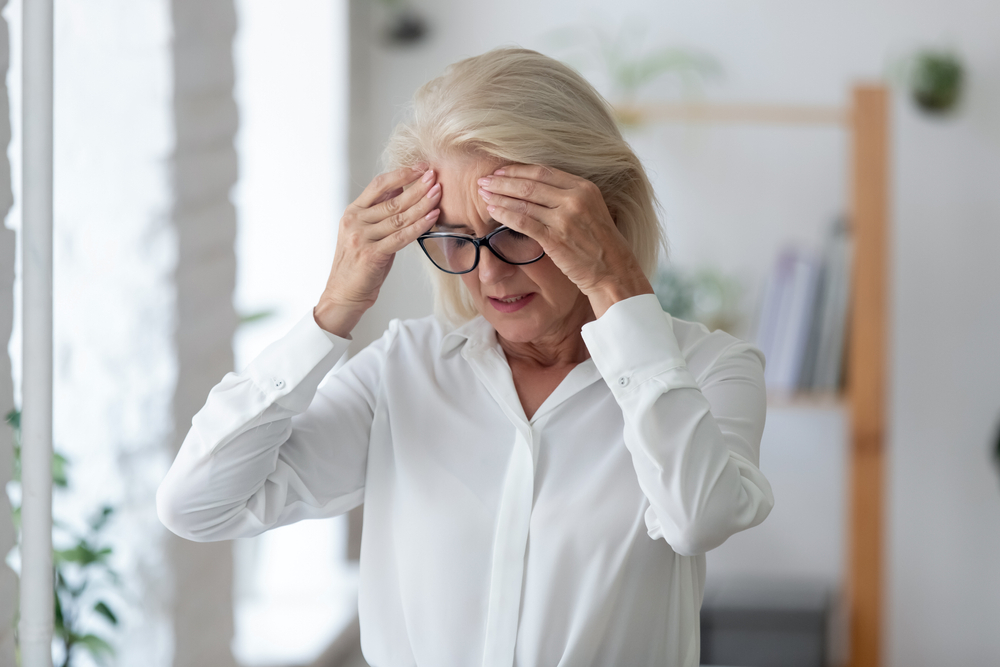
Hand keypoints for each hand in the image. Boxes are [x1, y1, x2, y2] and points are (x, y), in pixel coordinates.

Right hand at [315, 166, 441, 336]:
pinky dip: (420, 226)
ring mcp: (361, 237)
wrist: (344, 294)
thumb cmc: (359, 265)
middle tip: (435, 177)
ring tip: (438, 193)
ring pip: (399, 217)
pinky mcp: (371, 254)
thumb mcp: (367, 233)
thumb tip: (401, 189)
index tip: (421, 167)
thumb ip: (381, 214)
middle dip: (417, 187)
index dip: (401, 174)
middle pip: (392, 200)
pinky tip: (433, 216)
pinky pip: (401, 237)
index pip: (378, 185)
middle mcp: (355, 221)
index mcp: (353, 212)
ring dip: (422, 204)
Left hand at [476, 164, 652, 316]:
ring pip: (523, 201)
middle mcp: (576, 199)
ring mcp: (565, 218)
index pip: (543, 172)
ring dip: (499, 196)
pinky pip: (523, 222)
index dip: (518, 170)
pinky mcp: (556, 238)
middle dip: (502, 181)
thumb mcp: (591, 211)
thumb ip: (569, 198)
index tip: (500, 171)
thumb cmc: (600, 245)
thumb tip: (536, 191)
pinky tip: (492, 211)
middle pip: (530, 184)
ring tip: (482, 194)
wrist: (614, 272)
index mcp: (585, 188)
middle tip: (483, 180)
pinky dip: (504, 214)